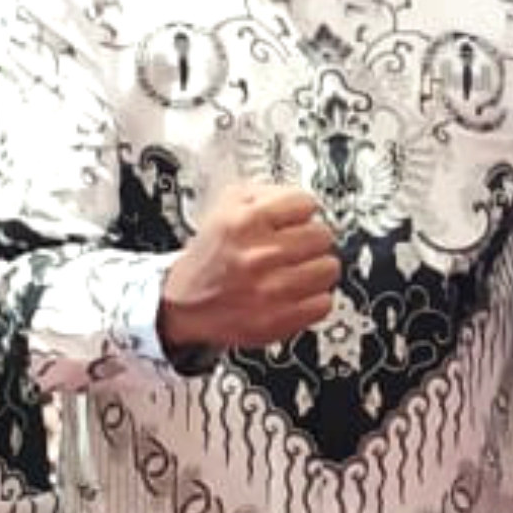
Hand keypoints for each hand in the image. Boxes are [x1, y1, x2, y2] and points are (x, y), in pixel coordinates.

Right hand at [156, 183, 340, 354]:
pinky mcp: (278, 320)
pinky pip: (323, 303)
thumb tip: (302, 199)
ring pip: (328, 268)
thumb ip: (265, 192)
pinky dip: (314, 299)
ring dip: (316, 269)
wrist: (184, 304)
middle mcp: (258, 255)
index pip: (305, 203)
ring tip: (298, 270)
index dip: (301, 210)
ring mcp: (269, 290)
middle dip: (311, 239)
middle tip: (298, 246)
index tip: (297, 218)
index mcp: (244, 222)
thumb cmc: (210, 256)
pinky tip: (297, 293)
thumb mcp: (225, 208)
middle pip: (322, 236)